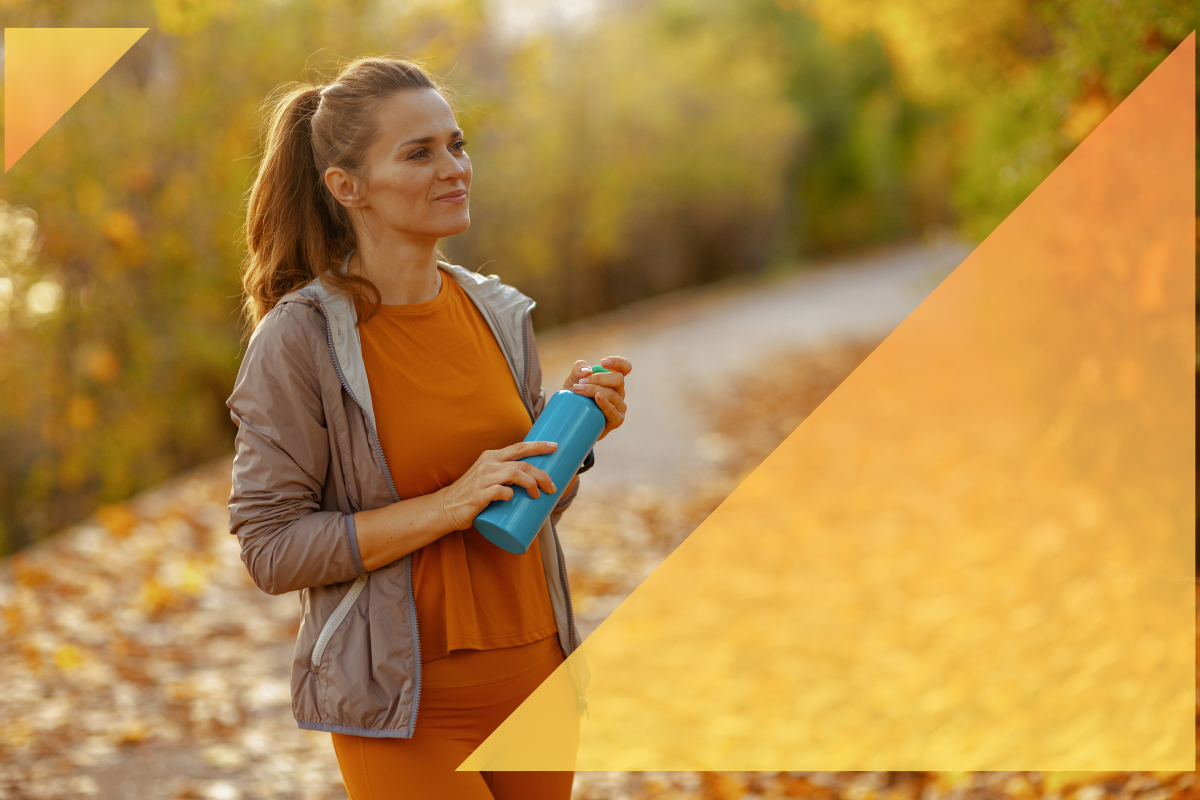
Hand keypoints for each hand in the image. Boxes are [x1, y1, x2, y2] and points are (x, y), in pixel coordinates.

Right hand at [438, 441, 558, 530]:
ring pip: (514, 474)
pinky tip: (512, 498)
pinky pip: (499, 491)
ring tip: (538, 495)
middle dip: (542, 474)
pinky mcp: (478, 495)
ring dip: (531, 484)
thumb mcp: (489, 476)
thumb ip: (506, 474)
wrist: (446, 507)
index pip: (519, 447)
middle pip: (522, 464)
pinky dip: (509, 494)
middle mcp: (488, 464)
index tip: (555, 446)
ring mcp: (482, 479)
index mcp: (492, 456)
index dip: (538, 446)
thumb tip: (535, 480)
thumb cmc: (473, 493)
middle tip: (552, 487)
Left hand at [563, 356, 629, 440]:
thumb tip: (587, 371)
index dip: (618, 362)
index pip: (625, 368)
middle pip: (618, 379)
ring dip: (593, 390)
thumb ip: (579, 369)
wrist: (571, 420)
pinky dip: (605, 403)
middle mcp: (619, 392)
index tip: (603, 362)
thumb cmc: (574, 398)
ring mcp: (620, 406)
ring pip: (612, 394)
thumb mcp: (573, 379)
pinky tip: (597, 398)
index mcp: (613, 380)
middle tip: (580, 382)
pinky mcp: (617, 420)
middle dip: (598, 378)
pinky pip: (613, 411)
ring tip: (577, 391)